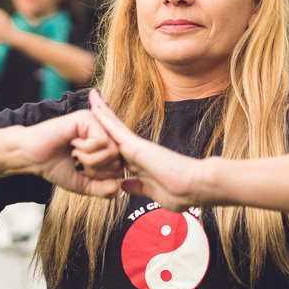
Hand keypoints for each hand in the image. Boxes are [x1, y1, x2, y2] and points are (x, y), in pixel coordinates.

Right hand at [19, 109, 123, 197]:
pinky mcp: (87, 118)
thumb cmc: (55, 167)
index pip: (120, 166)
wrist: (31, 158)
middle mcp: (103, 131)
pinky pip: (101, 142)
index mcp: (104, 145)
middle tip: (78, 163)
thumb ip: (102, 189)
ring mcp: (96, 122)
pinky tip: (72, 145)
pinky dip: (86, 151)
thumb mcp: (83, 184)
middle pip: (119, 159)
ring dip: (91, 161)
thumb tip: (117, 187)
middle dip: (97, 170)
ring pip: (113, 150)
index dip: (103, 177)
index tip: (83, 171)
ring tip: (75, 154)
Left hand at [88, 89, 200, 211]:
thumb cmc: (181, 194)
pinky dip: (104, 116)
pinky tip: (94, 106)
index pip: (116, 150)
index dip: (105, 141)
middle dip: (102, 118)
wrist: (196, 186)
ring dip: (101, 111)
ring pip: (113, 125)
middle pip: (114, 132)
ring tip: (91, 95)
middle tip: (92, 102)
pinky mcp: (136, 145)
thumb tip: (123, 184)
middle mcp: (136, 152)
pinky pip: (115, 128)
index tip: (95, 135)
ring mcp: (136, 146)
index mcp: (138, 164)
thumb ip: (138, 187)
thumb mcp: (152, 192)